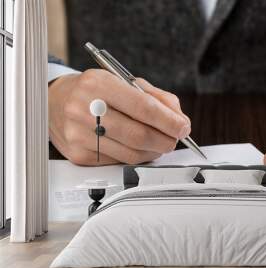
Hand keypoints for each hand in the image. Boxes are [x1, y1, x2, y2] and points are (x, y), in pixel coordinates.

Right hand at [49, 69, 190, 165]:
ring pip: (131, 153)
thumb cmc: (94, 91)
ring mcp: (80, 135)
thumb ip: (156, 98)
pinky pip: (119, 162)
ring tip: (159, 143)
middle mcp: (85, 109)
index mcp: (98, 84)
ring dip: (153, 152)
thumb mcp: (124, 82)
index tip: (183, 127)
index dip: (169, 121)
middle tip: (174, 139)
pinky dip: (136, 157)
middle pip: (138, 135)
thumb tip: (179, 120)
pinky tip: (138, 148)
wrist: (55, 101)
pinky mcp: (79, 155)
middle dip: (165, 140)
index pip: (143, 107)